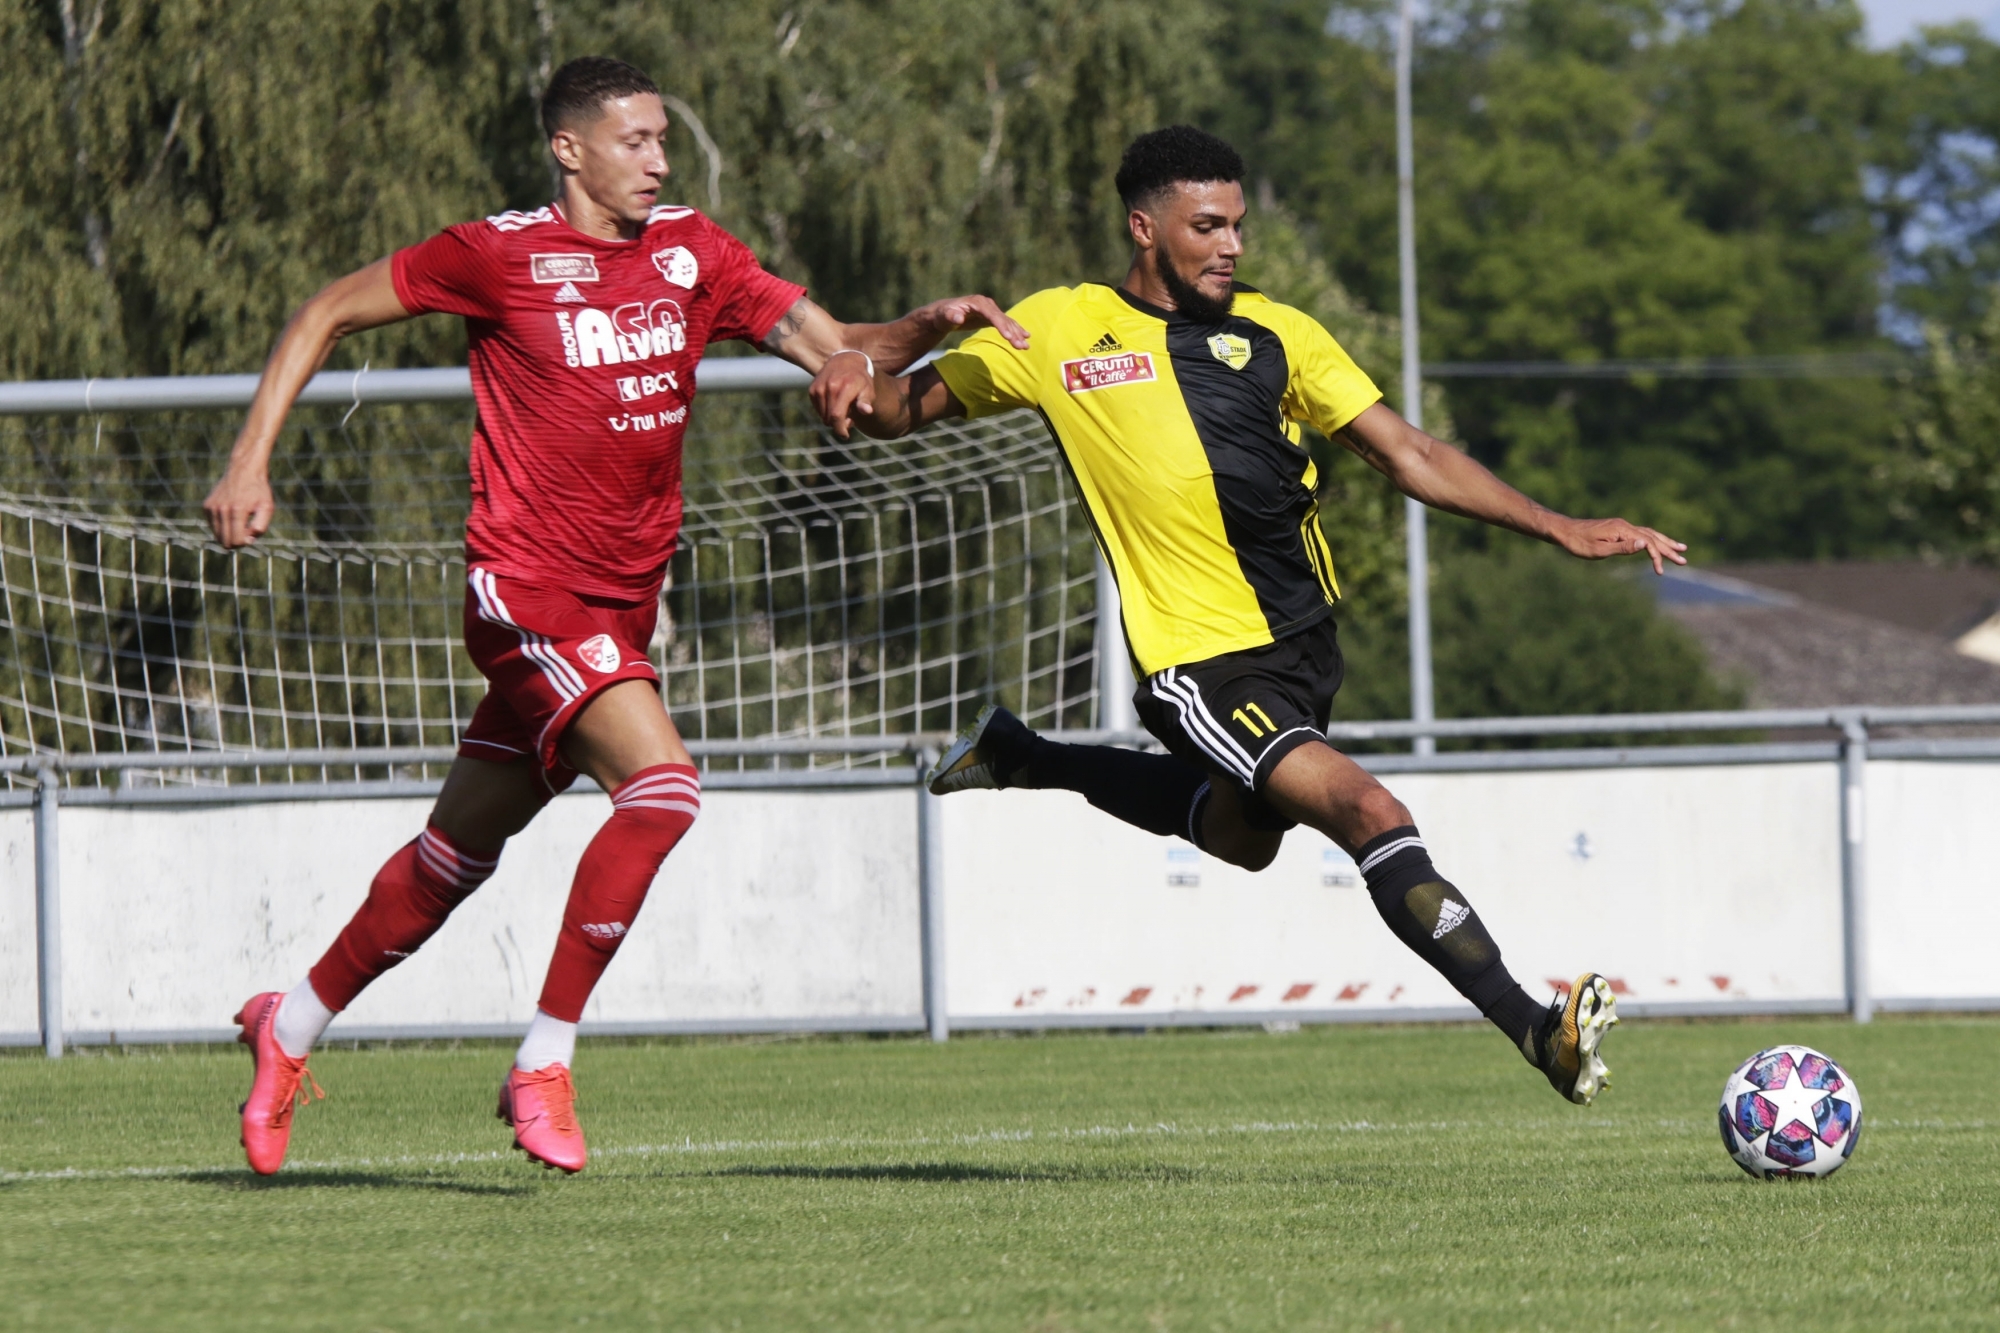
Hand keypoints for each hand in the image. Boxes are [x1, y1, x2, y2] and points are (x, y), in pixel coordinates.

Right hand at [204, 466, 275, 547]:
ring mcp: (212, 508)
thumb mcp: (267, 507)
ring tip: (239, 523)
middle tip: (246, 531)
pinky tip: (231, 515)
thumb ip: (261, 526)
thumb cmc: (258, 490)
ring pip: (217, 536)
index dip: (245, 542)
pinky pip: (213, 526)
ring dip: (229, 534)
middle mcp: (221, 509)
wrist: (243, 470)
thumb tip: (249, 540)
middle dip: (237, 541)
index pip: (236, 540)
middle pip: (225, 541)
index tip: (251, 535)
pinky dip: (222, 526)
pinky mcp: (206, 506)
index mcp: (237, 511)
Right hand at [809, 352, 875, 440]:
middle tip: (850, 418)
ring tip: (843, 409)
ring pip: (823, 416)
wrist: (846, 360)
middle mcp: (829, 386)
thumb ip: (866, 401)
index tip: (845, 436)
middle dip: (839, 424)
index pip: (837, 416)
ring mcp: (819, 388)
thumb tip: (867, 411)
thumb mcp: (868, 389)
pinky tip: (835, 403)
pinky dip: (826, 411)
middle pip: (829, 418)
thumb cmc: (861, 379)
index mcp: (844, 387)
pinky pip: (818, 410)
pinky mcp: (812, 389)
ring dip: (832, 418)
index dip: (840, 430)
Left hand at [914, 294, 1029, 349]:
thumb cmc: (941, 316)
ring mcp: (990, 310)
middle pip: (1002, 318)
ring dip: (1017, 334)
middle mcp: (986, 304)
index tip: (1009, 337)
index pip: (992, 314)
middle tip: (1021, 346)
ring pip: (1007, 322)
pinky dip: (1015, 331)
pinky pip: (1006, 324)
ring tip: (1026, 346)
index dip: (1001, 326)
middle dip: (1013, 333)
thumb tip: (958, 318)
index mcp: (977, 302)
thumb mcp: (943, 317)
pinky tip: (1025, 337)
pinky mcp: (991, 317)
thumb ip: (949, 316)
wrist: (942, 314)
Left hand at [1553, 517, 1687, 573]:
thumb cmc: (1578, 543)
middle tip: (1684, 558)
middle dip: (1669, 548)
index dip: (1656, 557)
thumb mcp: (1599, 550)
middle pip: (1653, 536)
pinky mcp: (1618, 529)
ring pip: (1649, 533)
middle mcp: (1625, 525)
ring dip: (1665, 541)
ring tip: (1680, 548)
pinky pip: (1641, 533)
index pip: (1647, 543)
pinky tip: (1657, 543)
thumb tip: (1645, 544)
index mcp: (1622, 530)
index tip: (1661, 571)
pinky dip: (1653, 538)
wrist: (1564, 531)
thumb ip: (1623, 548)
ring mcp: (1622, 526)